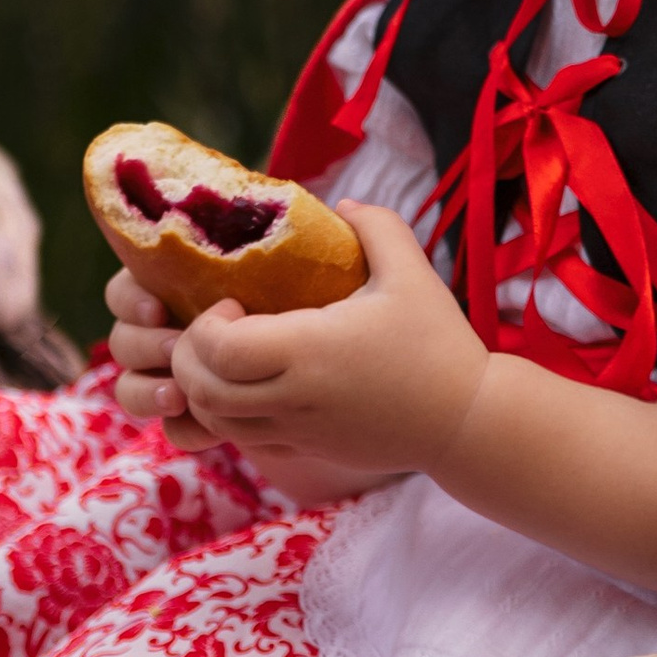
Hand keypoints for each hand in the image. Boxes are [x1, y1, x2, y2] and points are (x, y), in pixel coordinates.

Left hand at [165, 206, 487, 477]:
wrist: (467, 421)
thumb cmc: (439, 342)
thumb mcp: (412, 271)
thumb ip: (376, 226)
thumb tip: (340, 205)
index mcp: (311, 351)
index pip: (221, 350)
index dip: (207, 325)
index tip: (231, 301)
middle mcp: (295, 398)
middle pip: (203, 390)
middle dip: (188, 356)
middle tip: (212, 327)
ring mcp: (297, 431)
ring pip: (215, 422)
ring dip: (203, 388)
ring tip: (227, 356)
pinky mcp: (307, 450)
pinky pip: (242, 440)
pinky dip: (228, 415)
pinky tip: (252, 385)